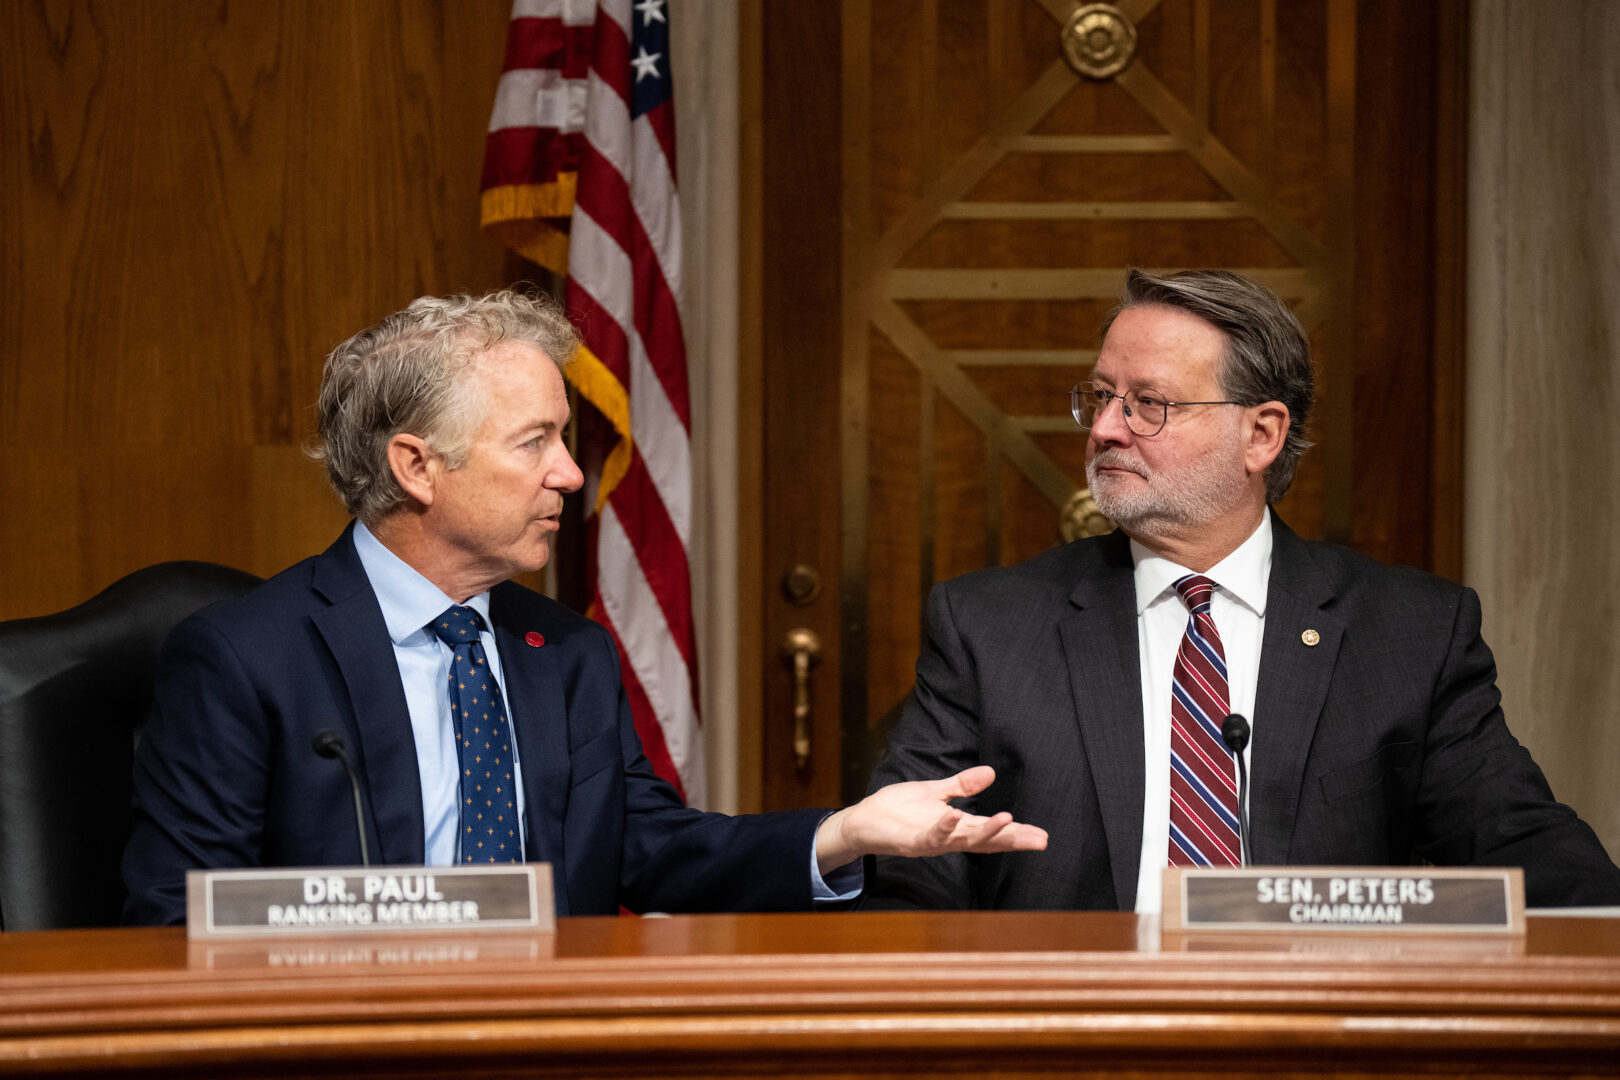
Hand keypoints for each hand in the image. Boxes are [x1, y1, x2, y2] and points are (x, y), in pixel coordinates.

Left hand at [814, 765, 1046, 875]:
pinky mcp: (910, 842)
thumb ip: (962, 786)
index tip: (1042, 835)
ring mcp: (930, 842)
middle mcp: (948, 838)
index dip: (1016, 833)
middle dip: (1012, 840)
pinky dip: (943, 828)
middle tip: (1040, 840)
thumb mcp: (935, 792)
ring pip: (963, 841)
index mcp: (956, 826)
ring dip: (985, 833)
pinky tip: (956, 817)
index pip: (991, 830)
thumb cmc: (898, 809)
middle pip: (986, 841)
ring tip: (1009, 821)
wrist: (863, 820)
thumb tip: (991, 772)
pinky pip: (930, 837)